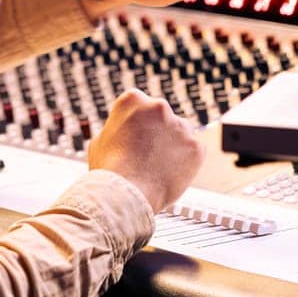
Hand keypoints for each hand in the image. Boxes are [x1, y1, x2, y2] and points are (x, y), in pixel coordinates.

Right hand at [87, 89, 202, 211]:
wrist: (125, 196)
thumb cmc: (108, 171)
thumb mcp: (100, 141)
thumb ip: (117, 129)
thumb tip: (124, 131)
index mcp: (133, 100)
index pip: (139, 106)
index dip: (135, 125)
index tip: (133, 140)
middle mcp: (159, 106)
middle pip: (162, 117)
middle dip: (156, 132)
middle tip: (145, 156)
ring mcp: (180, 127)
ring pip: (180, 133)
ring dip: (173, 145)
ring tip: (157, 169)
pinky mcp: (196, 147)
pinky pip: (193, 153)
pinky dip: (186, 163)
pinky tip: (169, 175)